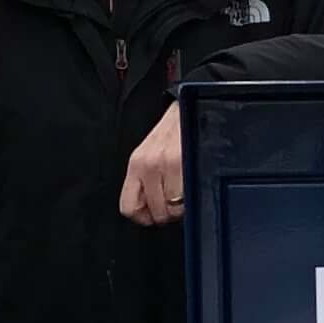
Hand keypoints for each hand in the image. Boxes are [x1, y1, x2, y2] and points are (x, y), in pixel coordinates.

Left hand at [120, 102, 182, 227]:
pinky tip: (194, 185)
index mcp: (136, 164)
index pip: (129, 207)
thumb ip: (146, 182)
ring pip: (175, 209)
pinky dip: (194, 197)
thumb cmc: (172, 132)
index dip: (144, 217)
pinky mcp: (188, 162)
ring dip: (183, 207)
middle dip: (169, 214)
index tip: (153, 214)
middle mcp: (149, 165)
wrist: (190, 106)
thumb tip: (151, 211)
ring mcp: (169, 164)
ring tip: (187, 192)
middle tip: (175, 203)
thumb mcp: (150, 155)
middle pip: (157, 213)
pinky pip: (190, 197)